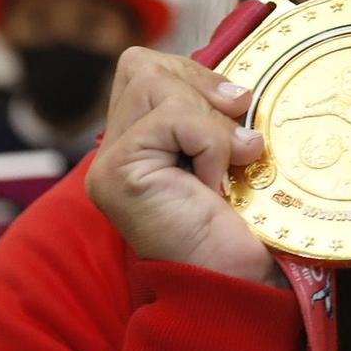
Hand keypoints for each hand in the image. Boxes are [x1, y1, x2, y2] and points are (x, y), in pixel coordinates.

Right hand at [86, 47, 273, 283]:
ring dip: (208, 121)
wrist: (238, 285)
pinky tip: (214, 183)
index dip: (195, 75)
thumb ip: (216, 113)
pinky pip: (171, 118)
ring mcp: (108, 164)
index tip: (235, 108)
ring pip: (155, 83)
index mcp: (135, 143)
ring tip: (226, 165)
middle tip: (233, 139)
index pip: (146, 67)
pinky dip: (208, 142)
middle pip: (143, 65)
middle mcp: (111, 152)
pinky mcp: (117, 174)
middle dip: (200, 87)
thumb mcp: (231, 150)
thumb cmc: (242, 227)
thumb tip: (237, 89)